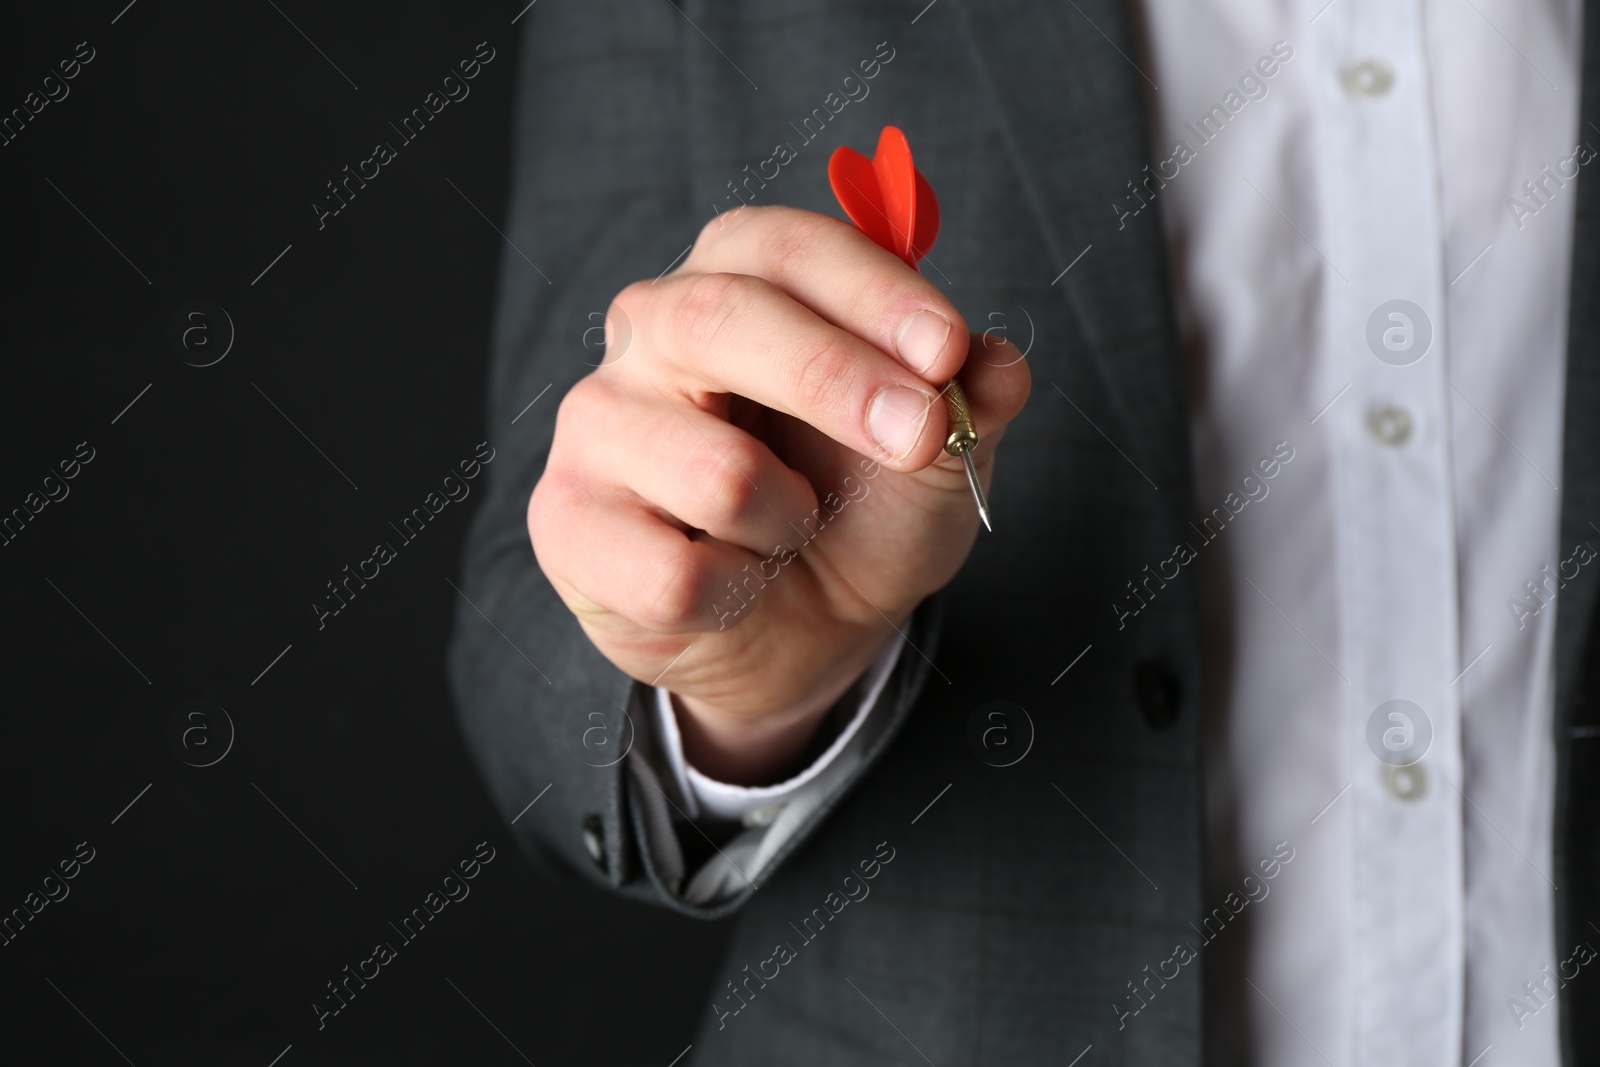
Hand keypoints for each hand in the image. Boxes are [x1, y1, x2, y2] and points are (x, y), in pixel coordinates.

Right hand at [529, 206, 1029, 782]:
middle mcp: (648, 331)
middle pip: (720, 319)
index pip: (786, 248)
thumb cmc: (854, 514)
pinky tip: (733, 583)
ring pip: (714, 471)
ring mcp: (595, 425)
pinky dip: (738, 595)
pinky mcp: (564, 521)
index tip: (947, 349)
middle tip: (922, 438)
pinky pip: (675, 572)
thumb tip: (1000, 365)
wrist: (798, 632)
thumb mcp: (935, 456)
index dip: (872, 291)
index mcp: (735, 278)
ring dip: (791, 522)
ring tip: (789, 530)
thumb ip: (971, 401)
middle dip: (836, 380)